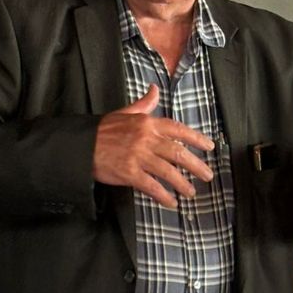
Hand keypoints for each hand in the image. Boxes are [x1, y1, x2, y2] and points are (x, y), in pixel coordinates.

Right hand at [93, 84, 215, 209]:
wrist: (81, 145)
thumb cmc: (104, 130)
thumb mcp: (125, 112)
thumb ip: (144, 104)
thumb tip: (155, 90)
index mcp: (147, 123)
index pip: (178, 129)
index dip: (196, 139)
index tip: (210, 147)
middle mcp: (146, 139)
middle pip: (178, 153)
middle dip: (196, 166)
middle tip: (208, 175)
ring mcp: (138, 156)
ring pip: (168, 171)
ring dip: (183, 184)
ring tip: (191, 192)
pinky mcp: (129, 173)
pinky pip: (151, 186)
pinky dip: (163, 196)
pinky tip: (171, 203)